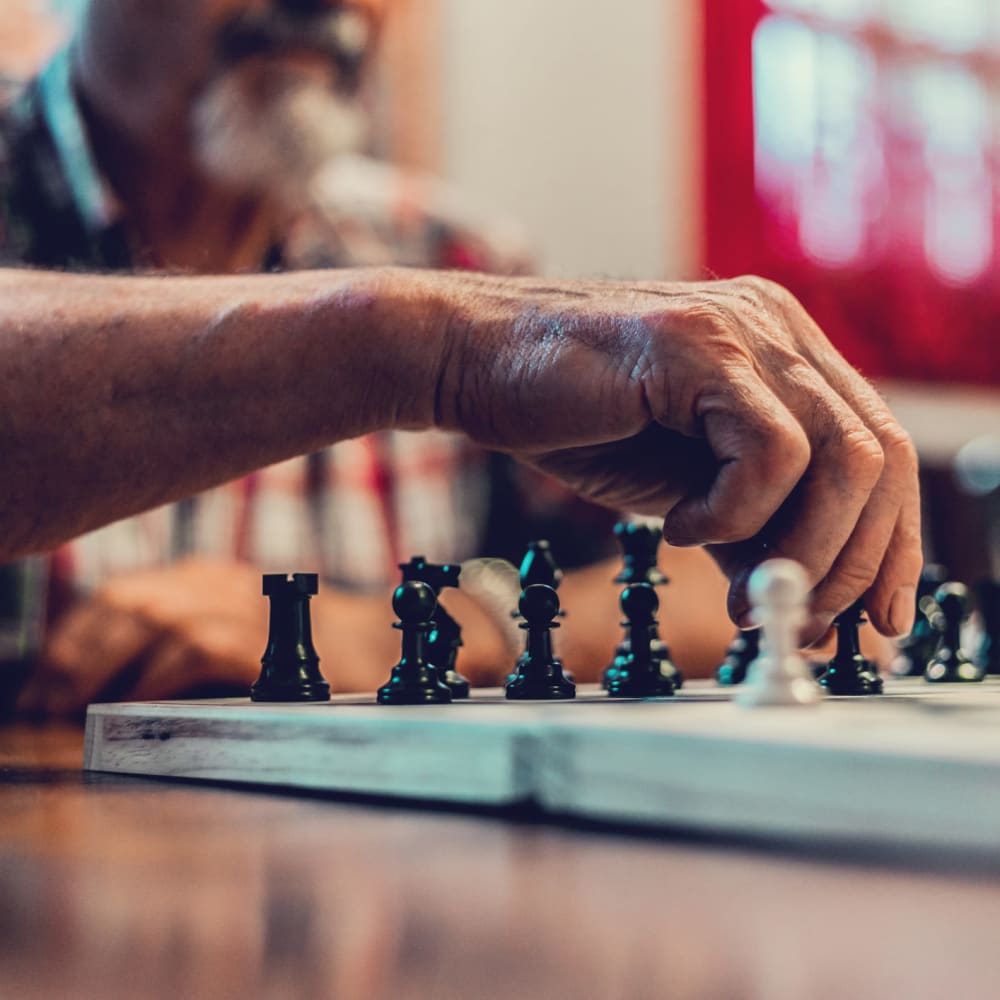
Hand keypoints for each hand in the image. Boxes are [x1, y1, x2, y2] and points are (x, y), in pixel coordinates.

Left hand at [17, 557, 397, 717]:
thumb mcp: (238, 632)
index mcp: (208, 578)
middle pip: (127, 601)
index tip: (41, 683)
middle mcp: (222, 583)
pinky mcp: (270, 640)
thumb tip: (106, 683)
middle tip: (41, 705)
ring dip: (102, 666)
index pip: (120, 594)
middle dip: (74, 654)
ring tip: (70, 710)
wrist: (384, 649)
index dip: (72, 636)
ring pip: (154, 618)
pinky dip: (157, 677)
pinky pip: (198, 648)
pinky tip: (135, 706)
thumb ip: (183, 641)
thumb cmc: (305, 651)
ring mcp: (248, 606)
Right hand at [437, 274, 920, 638]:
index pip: (883, 452)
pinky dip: (734, 515)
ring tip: (739, 590)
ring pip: (843, 458)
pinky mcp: (697, 346)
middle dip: (857, 562)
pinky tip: (679, 529)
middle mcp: (780, 331)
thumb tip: (805, 601)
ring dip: (804, 550)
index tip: (876, 617)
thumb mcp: (683, 491)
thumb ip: (749, 530)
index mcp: (787, 359)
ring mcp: (743, 330)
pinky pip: (769, 453)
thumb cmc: (574, 421)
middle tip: (808, 622)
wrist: (476, 367)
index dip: (891, 543)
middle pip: (883, 457)